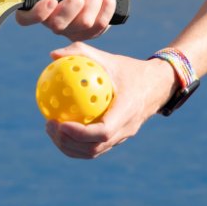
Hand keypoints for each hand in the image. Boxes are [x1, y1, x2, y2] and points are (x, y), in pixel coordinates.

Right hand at [16, 0, 125, 40]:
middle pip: (58, 25)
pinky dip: (107, 3)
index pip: (25, 19)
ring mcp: (71, 31)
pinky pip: (100, 24)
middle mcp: (52, 22)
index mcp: (40, 6)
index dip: (36, 14)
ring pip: (84, 23)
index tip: (51, 0)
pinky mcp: (89, 34)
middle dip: (74, 3)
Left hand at [44, 42, 178, 158]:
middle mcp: (126, 129)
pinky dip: (75, 144)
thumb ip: (81, 53)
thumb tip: (52, 55)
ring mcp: (122, 137)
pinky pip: (94, 147)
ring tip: (50, 129)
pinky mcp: (117, 139)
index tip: (60, 123)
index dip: (80, 133)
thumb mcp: (108, 58)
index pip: (103, 132)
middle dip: (68, 142)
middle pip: (94, 148)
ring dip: (69, 146)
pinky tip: (59, 128)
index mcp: (127, 111)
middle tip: (49, 125)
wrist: (157, 85)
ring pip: (93, 152)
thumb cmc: (129, 70)